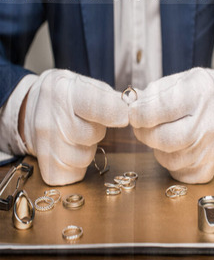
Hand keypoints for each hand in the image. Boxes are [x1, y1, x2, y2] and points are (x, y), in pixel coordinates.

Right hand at [22, 69, 128, 184]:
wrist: (32, 107)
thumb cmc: (68, 97)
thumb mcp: (86, 86)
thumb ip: (111, 98)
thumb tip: (135, 108)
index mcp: (62, 90)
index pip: (96, 106)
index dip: (116, 113)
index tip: (123, 116)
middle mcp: (48, 117)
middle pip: (91, 135)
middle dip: (96, 131)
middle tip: (87, 123)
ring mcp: (43, 144)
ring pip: (83, 158)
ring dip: (86, 150)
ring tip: (77, 136)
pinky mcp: (45, 165)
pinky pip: (74, 174)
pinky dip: (77, 166)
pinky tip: (70, 151)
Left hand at [129, 68, 213, 183]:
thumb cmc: (191, 95)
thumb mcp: (173, 82)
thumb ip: (149, 95)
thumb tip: (129, 110)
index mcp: (199, 93)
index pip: (159, 108)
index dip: (138, 114)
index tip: (134, 113)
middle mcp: (209, 123)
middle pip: (162, 139)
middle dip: (144, 133)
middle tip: (143, 126)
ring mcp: (211, 149)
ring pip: (167, 159)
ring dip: (157, 148)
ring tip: (165, 134)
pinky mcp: (207, 169)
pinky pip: (176, 171)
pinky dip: (170, 160)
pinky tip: (177, 147)